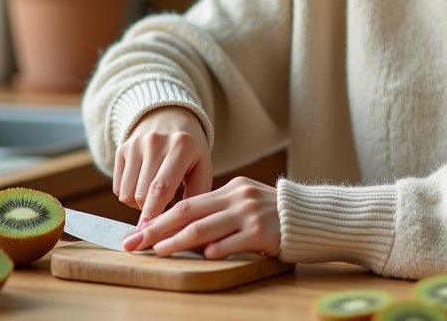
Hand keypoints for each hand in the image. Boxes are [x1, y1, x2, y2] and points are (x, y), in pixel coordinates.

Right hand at [114, 106, 212, 225]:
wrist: (170, 117)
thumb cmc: (190, 152)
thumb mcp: (202, 169)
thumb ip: (194, 199)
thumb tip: (178, 231)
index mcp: (181, 146)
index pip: (161, 188)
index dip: (155, 215)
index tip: (153, 234)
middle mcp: (155, 142)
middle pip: (142, 195)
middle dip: (150, 212)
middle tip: (162, 214)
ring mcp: (135, 144)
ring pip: (126, 194)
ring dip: (139, 204)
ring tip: (155, 195)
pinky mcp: (121, 148)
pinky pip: (117, 187)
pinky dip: (129, 194)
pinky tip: (144, 185)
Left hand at [121, 177, 280, 259]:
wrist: (312, 217)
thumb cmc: (275, 215)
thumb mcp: (245, 203)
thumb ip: (219, 212)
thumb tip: (184, 231)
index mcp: (231, 188)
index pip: (187, 203)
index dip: (159, 217)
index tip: (137, 231)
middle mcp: (237, 197)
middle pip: (189, 212)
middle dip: (158, 228)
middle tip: (135, 242)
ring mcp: (250, 214)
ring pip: (205, 227)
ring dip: (178, 240)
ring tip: (159, 250)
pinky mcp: (263, 232)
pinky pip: (233, 242)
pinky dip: (215, 250)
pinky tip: (202, 257)